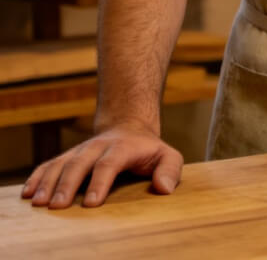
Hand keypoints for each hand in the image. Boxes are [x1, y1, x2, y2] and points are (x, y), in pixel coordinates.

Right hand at [21, 125, 183, 207]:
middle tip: (58, 207)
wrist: (129, 128)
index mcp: (122, 147)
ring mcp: (81, 150)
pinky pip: (49, 164)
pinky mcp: (69, 156)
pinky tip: (27, 193)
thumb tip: (163, 188)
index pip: (109, 163)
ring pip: (61, 163)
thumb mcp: (167, 155)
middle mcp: (98, 147)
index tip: (92, 203)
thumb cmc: (149, 150)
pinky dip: (37, 177)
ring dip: (48, 182)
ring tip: (38, 203)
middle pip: (80, 163)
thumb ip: (171, 169)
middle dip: (67, 184)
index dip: (100, 182)